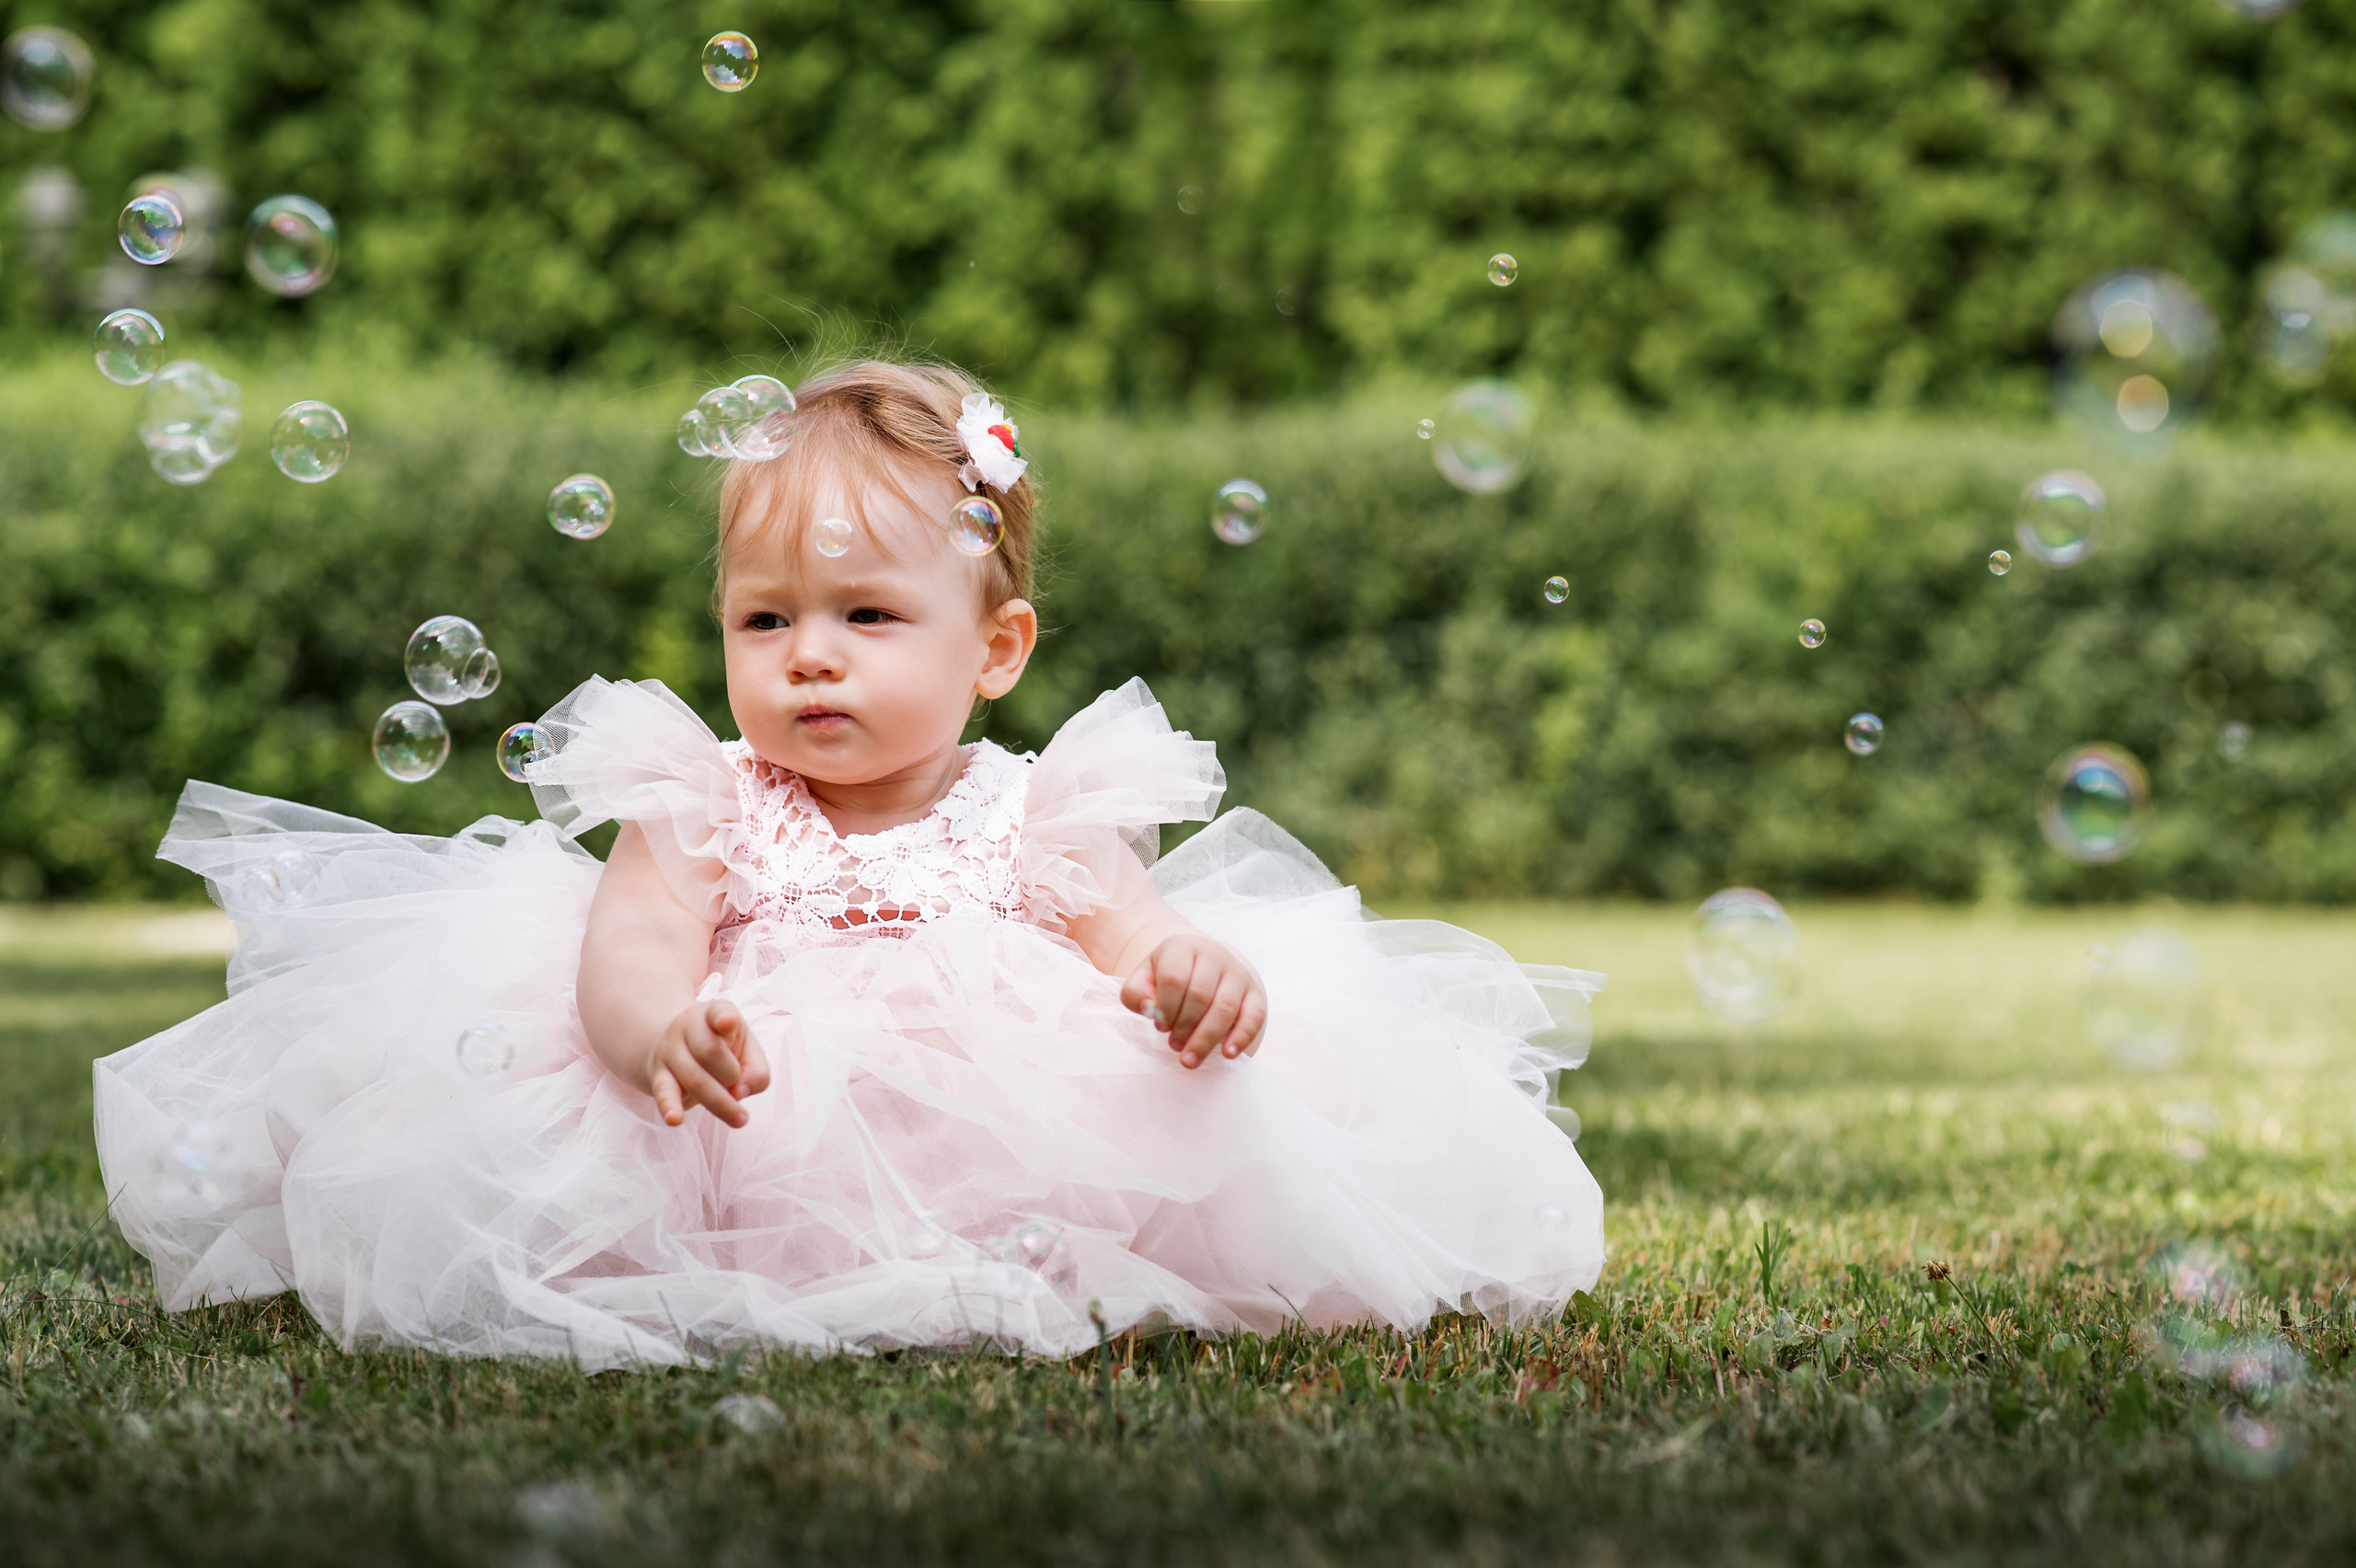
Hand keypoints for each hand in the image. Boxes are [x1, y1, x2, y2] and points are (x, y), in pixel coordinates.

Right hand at [645, 999, 770, 1128]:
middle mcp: (687, 1026)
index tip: (728, 1022)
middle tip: (736, 1081)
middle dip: (731, 1075)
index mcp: (714, 1013)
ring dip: (721, 1102)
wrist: (674, 1046)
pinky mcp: (658, 1075)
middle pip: (711, 1053)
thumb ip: (757, 1071)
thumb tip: (740, 1093)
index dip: (724, 1017)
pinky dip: (670, 1106)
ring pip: (694, 1078)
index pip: (718, 1012)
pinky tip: (674, 1120)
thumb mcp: (747, 1051)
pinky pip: (664, 1092)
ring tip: (740, 1119)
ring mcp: (669, 1050)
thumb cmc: (721, 1049)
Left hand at [1121, 933, 1266, 1068]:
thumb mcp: (1144, 979)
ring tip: (1189, 1059)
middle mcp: (1214, 955)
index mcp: (1183, 947)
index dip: (1165, 1008)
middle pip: (1200, 995)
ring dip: (1206, 1039)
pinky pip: (1254, 1016)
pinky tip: (1227, 1054)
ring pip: (1225, 1008)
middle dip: (1184, 1027)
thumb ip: (1136, 993)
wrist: (1201, 966)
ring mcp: (1237, 973)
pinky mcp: (1254, 993)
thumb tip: (1150, 1009)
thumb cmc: (1168, 979)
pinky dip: (1242, 1037)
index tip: (1159, 1026)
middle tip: (1174, 1045)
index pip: (1174, 978)